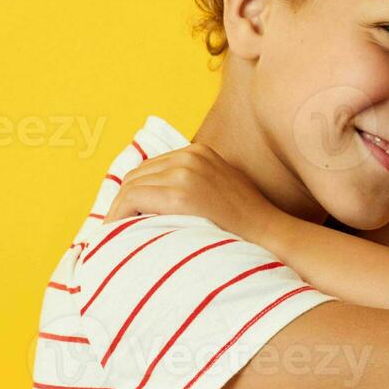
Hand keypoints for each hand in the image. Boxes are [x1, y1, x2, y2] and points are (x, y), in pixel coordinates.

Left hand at [102, 143, 284, 246]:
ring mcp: (185, 172)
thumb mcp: (220, 189)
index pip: (150, 168)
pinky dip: (119, 217)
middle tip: (118, 230)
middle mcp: (190, 156)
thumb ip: (193, 184)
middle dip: (124, 203)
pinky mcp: (180, 194)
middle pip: (136, 176)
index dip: (135, 194)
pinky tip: (121, 236)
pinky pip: (131, 199)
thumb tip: (157, 197)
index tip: (127, 217)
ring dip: (120, 212)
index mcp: (199, 152)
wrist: (270, 236)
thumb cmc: (245, 224)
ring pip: (130, 187)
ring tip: (118, 237)